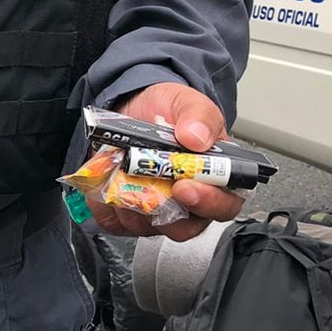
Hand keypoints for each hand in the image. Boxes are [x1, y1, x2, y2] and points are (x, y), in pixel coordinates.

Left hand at [86, 82, 245, 241]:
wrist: (133, 109)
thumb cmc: (168, 112)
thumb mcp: (187, 102)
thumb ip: (200, 116)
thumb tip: (196, 138)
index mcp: (215, 179)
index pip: (224, 205)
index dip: (208, 202)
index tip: (185, 186)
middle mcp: (189, 203)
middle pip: (185, 228)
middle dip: (163, 210)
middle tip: (149, 184)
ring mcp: (157, 212)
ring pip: (146, 227)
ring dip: (131, 201)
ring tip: (124, 170)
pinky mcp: (127, 216)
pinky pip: (115, 222)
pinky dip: (107, 203)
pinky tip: (109, 178)